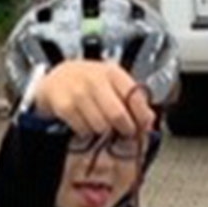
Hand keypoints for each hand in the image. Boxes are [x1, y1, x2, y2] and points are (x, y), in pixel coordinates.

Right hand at [38, 61, 154, 137]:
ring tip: (103, 126)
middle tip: (125, 133)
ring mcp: (78, 93)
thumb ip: (133, 100)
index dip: (142, 117)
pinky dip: (87, 133)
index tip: (143, 127)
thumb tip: (149, 121)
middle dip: (125, 129)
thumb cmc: (90, 83)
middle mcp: (96, 80)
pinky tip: (87, 125)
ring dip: (105, 132)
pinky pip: (84, 130)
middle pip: (118, 115)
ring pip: (101, 126)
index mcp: (113, 73)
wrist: (57, 79)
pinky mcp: (65, 106)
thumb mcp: (113, 84)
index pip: (135, 97)